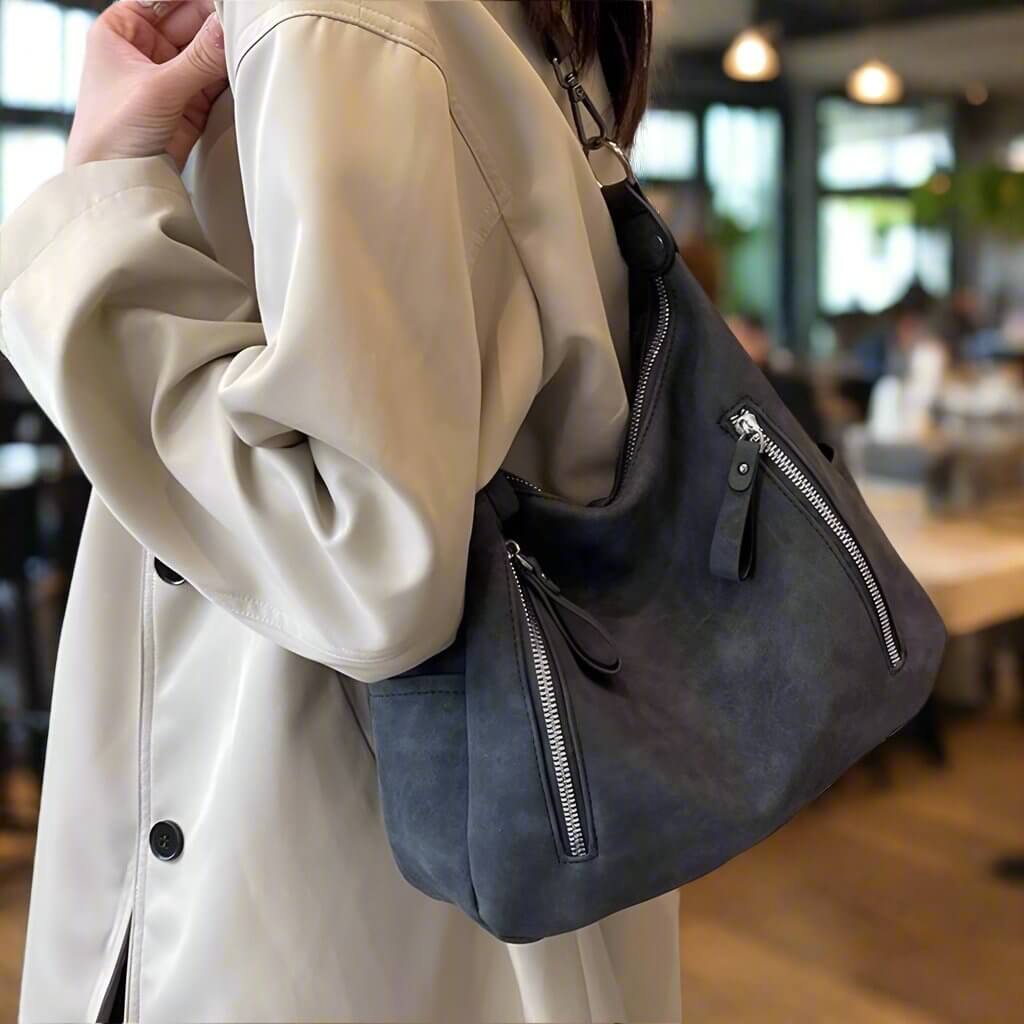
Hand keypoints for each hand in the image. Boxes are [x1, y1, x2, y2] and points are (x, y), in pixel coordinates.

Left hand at [65, 0, 228, 173]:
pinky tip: (245, 72)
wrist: (117, 183)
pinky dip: (231, 78)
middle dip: (216, 25)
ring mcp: (169, 77)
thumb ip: (199, 59)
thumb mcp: (157, 88)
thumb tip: (227, 29)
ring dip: (225, 52)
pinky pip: (216, 81)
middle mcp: (146, 49)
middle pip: (191, 22)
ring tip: (248, 49)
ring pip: (206, 52)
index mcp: (122, 29)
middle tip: (244, 26)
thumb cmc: (110, 133)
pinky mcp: (190, 104)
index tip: (225, 4)